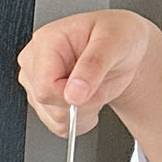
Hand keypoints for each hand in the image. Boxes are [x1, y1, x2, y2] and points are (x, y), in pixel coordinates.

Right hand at [17, 11, 155, 135]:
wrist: (126, 48)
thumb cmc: (119, 36)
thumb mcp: (115, 42)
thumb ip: (94, 65)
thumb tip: (73, 94)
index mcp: (47, 41)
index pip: (45, 86)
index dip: (70, 96)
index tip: (93, 90)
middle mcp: (35, 61)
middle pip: (45, 103)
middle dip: (80, 104)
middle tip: (99, 85)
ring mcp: (35, 82)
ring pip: (52, 118)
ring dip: (82, 113)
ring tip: (95, 89)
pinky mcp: (41, 100)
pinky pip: (57, 125)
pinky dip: (78, 120)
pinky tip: (88, 99)